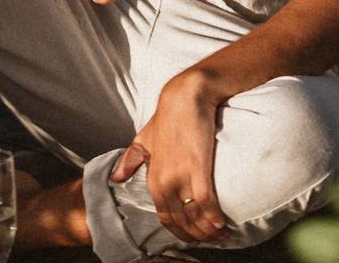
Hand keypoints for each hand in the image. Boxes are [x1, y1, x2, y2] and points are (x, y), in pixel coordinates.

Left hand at [109, 72, 229, 243]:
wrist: (185, 98)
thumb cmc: (167, 117)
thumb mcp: (144, 140)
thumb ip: (131, 160)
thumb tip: (115, 178)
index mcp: (153, 179)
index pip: (165, 217)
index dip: (180, 232)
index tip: (193, 237)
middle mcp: (165, 182)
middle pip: (181, 221)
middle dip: (197, 235)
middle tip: (212, 241)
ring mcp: (181, 176)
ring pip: (194, 215)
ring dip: (208, 230)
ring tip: (222, 235)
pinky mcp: (198, 168)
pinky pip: (206, 202)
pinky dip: (214, 216)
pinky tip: (223, 223)